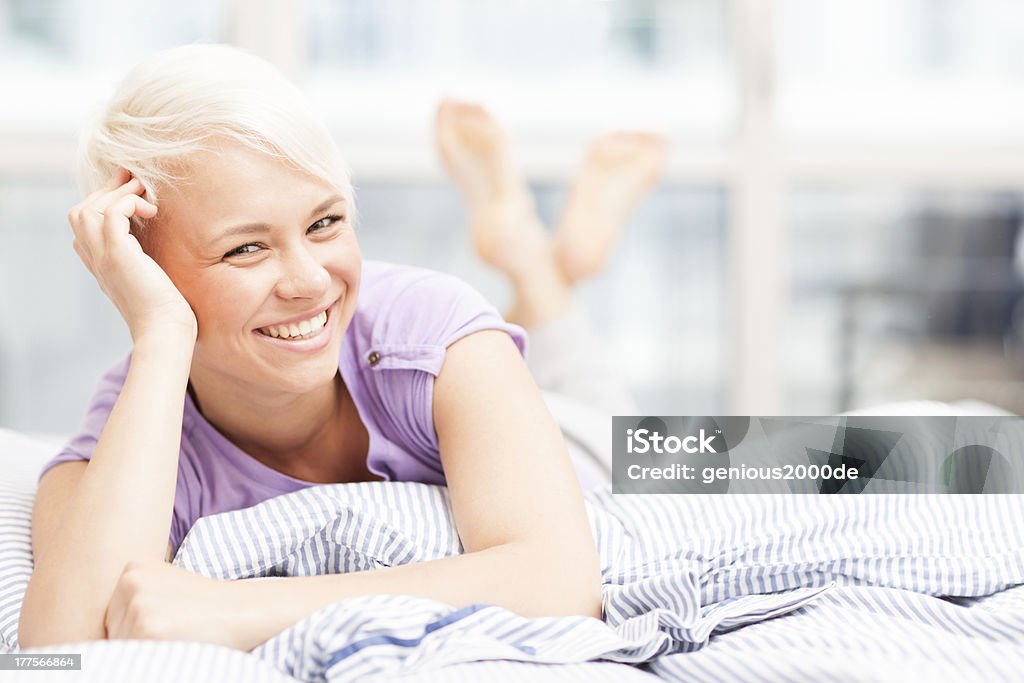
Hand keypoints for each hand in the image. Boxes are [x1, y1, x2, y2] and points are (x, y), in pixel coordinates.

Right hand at [67, 169, 196, 342]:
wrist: (165, 332)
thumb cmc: (167, 312)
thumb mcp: (152, 279)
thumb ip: (146, 260)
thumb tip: (158, 241)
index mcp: (101, 266)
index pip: (84, 226)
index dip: (102, 202)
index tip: (129, 189)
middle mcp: (96, 260)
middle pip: (81, 212)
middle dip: (106, 190)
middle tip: (133, 178)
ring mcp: (103, 257)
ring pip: (90, 209)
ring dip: (118, 193)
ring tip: (144, 191)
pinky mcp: (118, 255)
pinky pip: (112, 214)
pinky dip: (129, 203)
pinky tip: (151, 211)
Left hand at [105, 561, 254, 649]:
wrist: (241, 612)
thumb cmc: (204, 607)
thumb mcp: (164, 590)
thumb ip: (132, 602)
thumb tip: (83, 638)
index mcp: (132, 570)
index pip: (110, 616)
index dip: (133, 629)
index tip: (164, 623)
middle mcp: (129, 583)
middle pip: (111, 632)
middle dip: (134, 640)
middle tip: (174, 629)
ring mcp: (137, 605)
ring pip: (119, 647)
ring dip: (141, 651)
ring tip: (177, 636)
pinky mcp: (146, 630)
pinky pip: (131, 659)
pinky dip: (149, 660)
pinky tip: (176, 644)